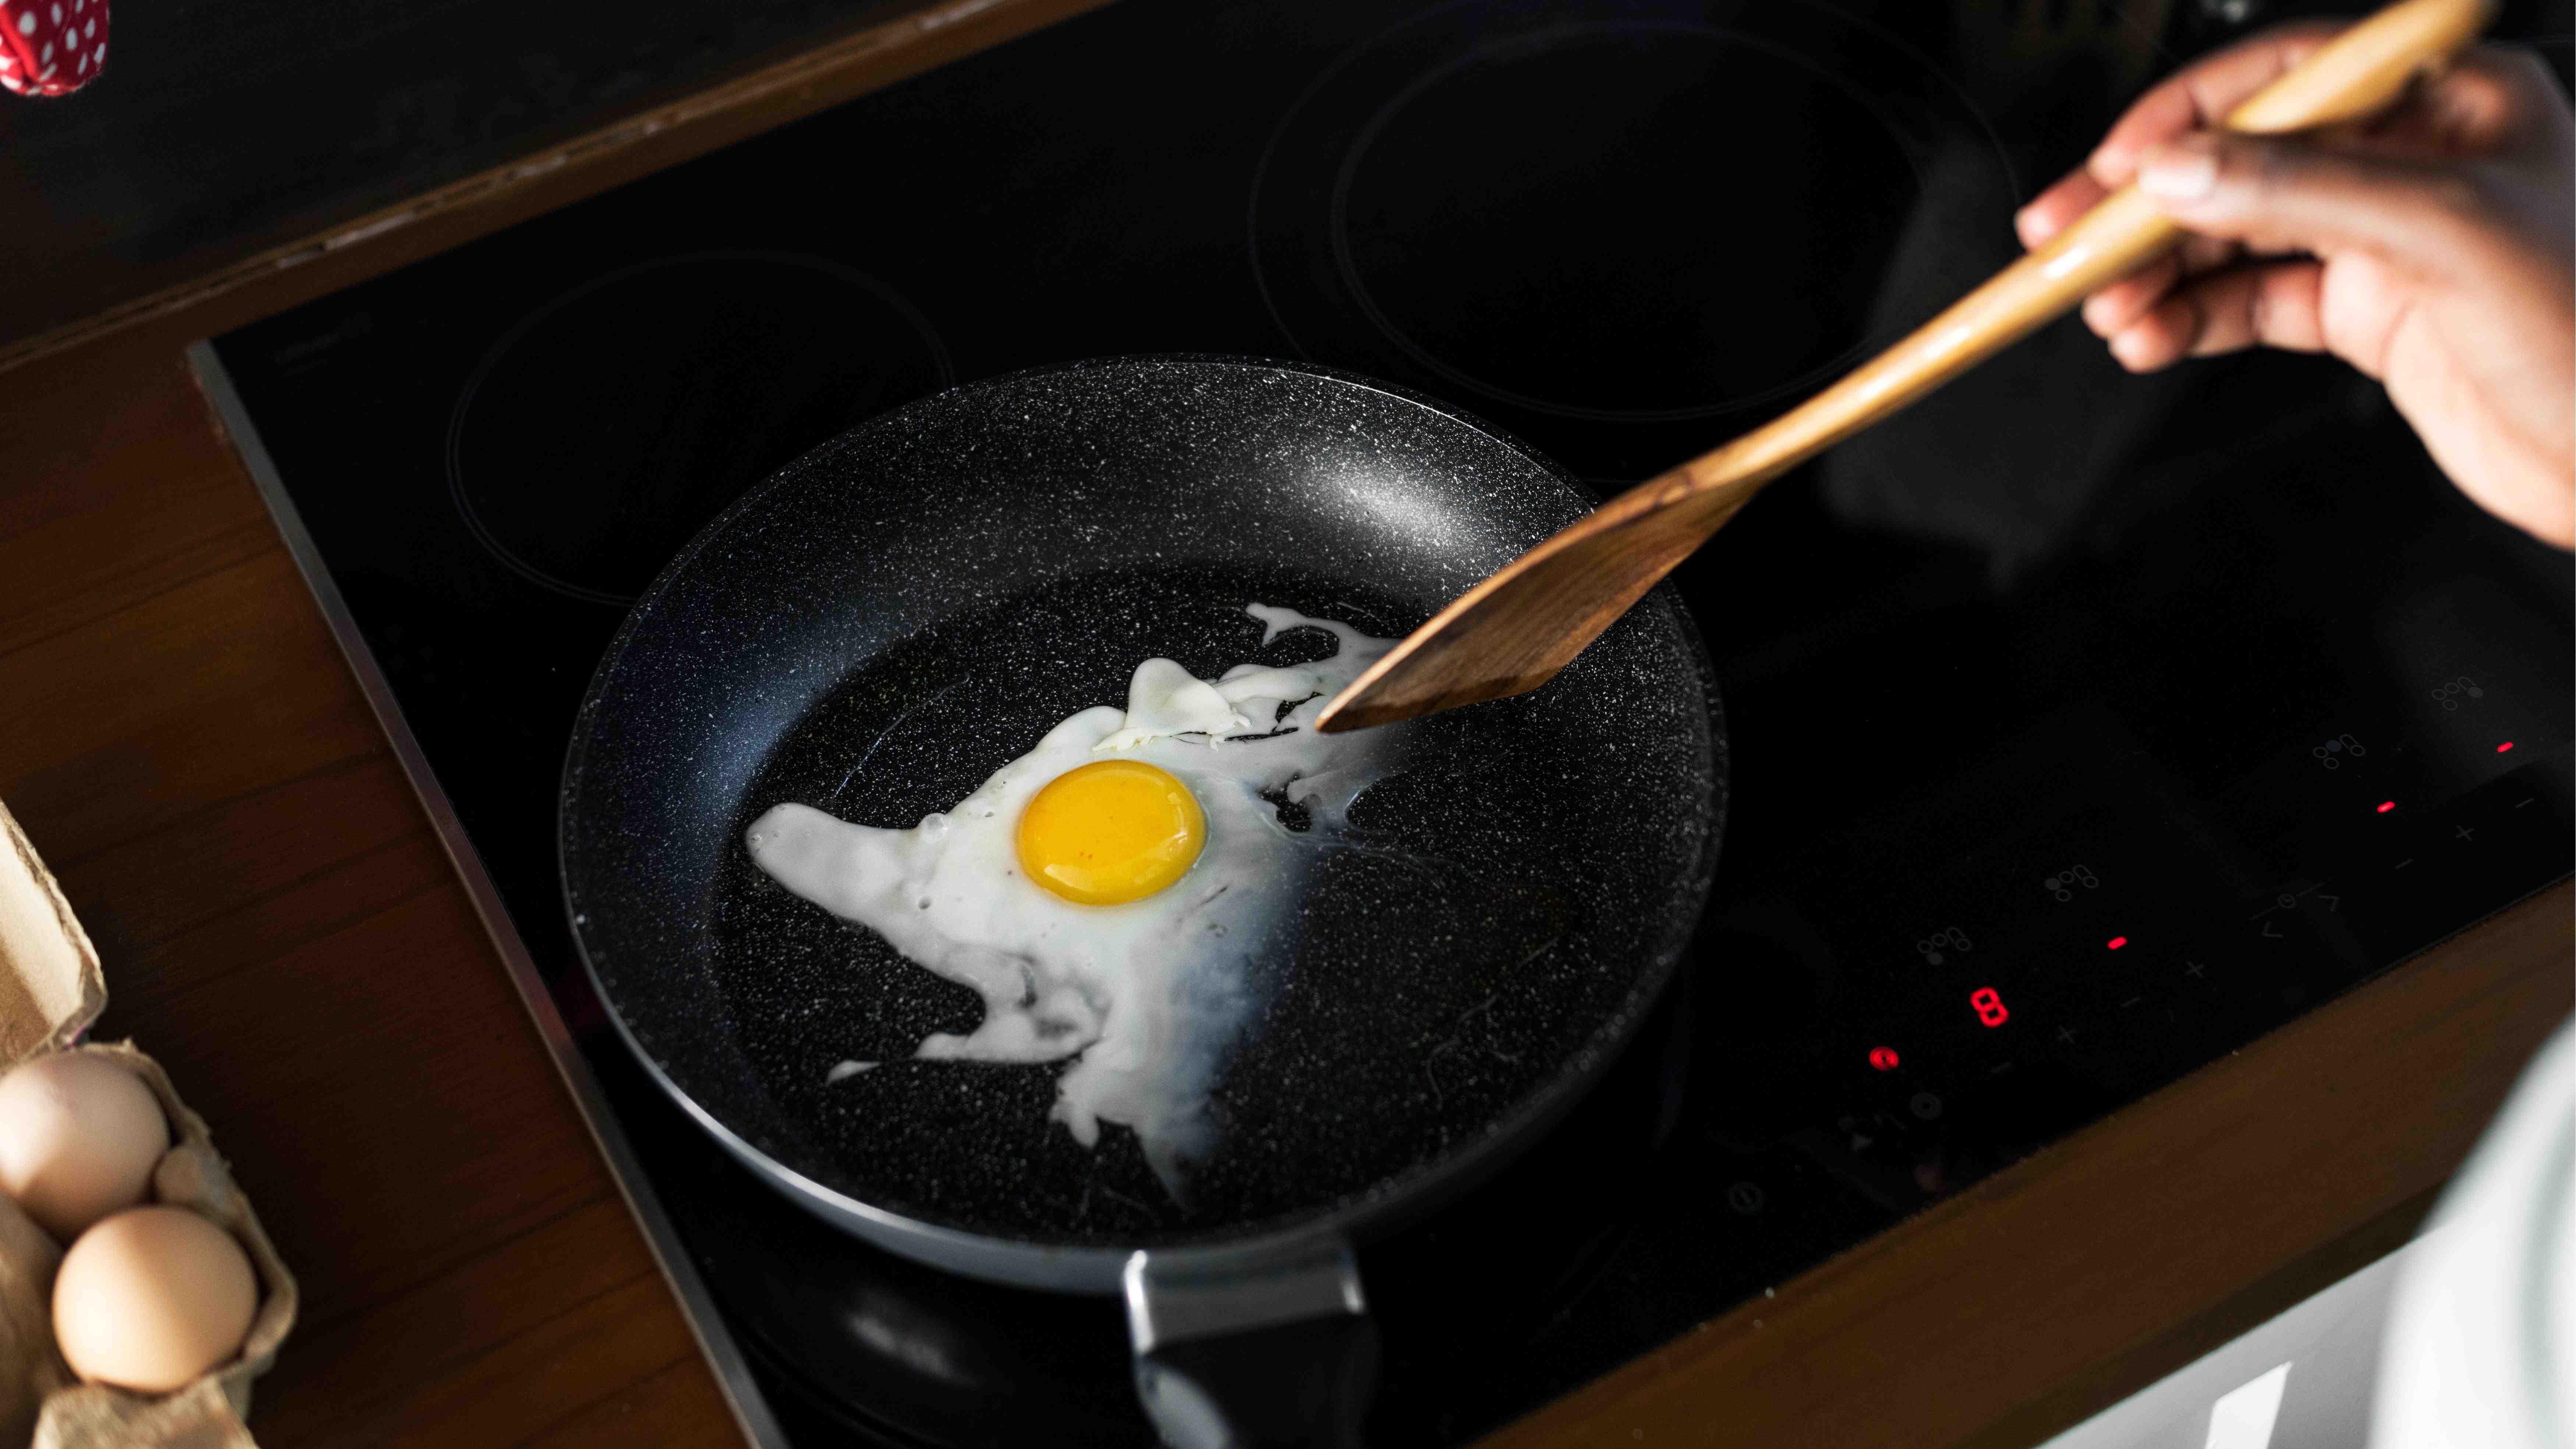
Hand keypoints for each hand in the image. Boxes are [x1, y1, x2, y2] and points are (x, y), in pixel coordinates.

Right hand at [2016, 26, 2575, 548]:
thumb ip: (2301, 191)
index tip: (2117, 167)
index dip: (2189, 118)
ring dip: (2158, 273)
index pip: (2286, 78)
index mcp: (2446, 98)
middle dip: (2147, 207)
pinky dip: (2190, 321)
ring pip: (2234, 236)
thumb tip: (2179, 172)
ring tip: (2107, 309)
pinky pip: (2250, 302)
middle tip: (2064, 239)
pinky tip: (2151, 337)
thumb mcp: (2441, 233)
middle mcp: (2407, 156)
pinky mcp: (2365, 310)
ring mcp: (2381, 235)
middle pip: (2241, 160)